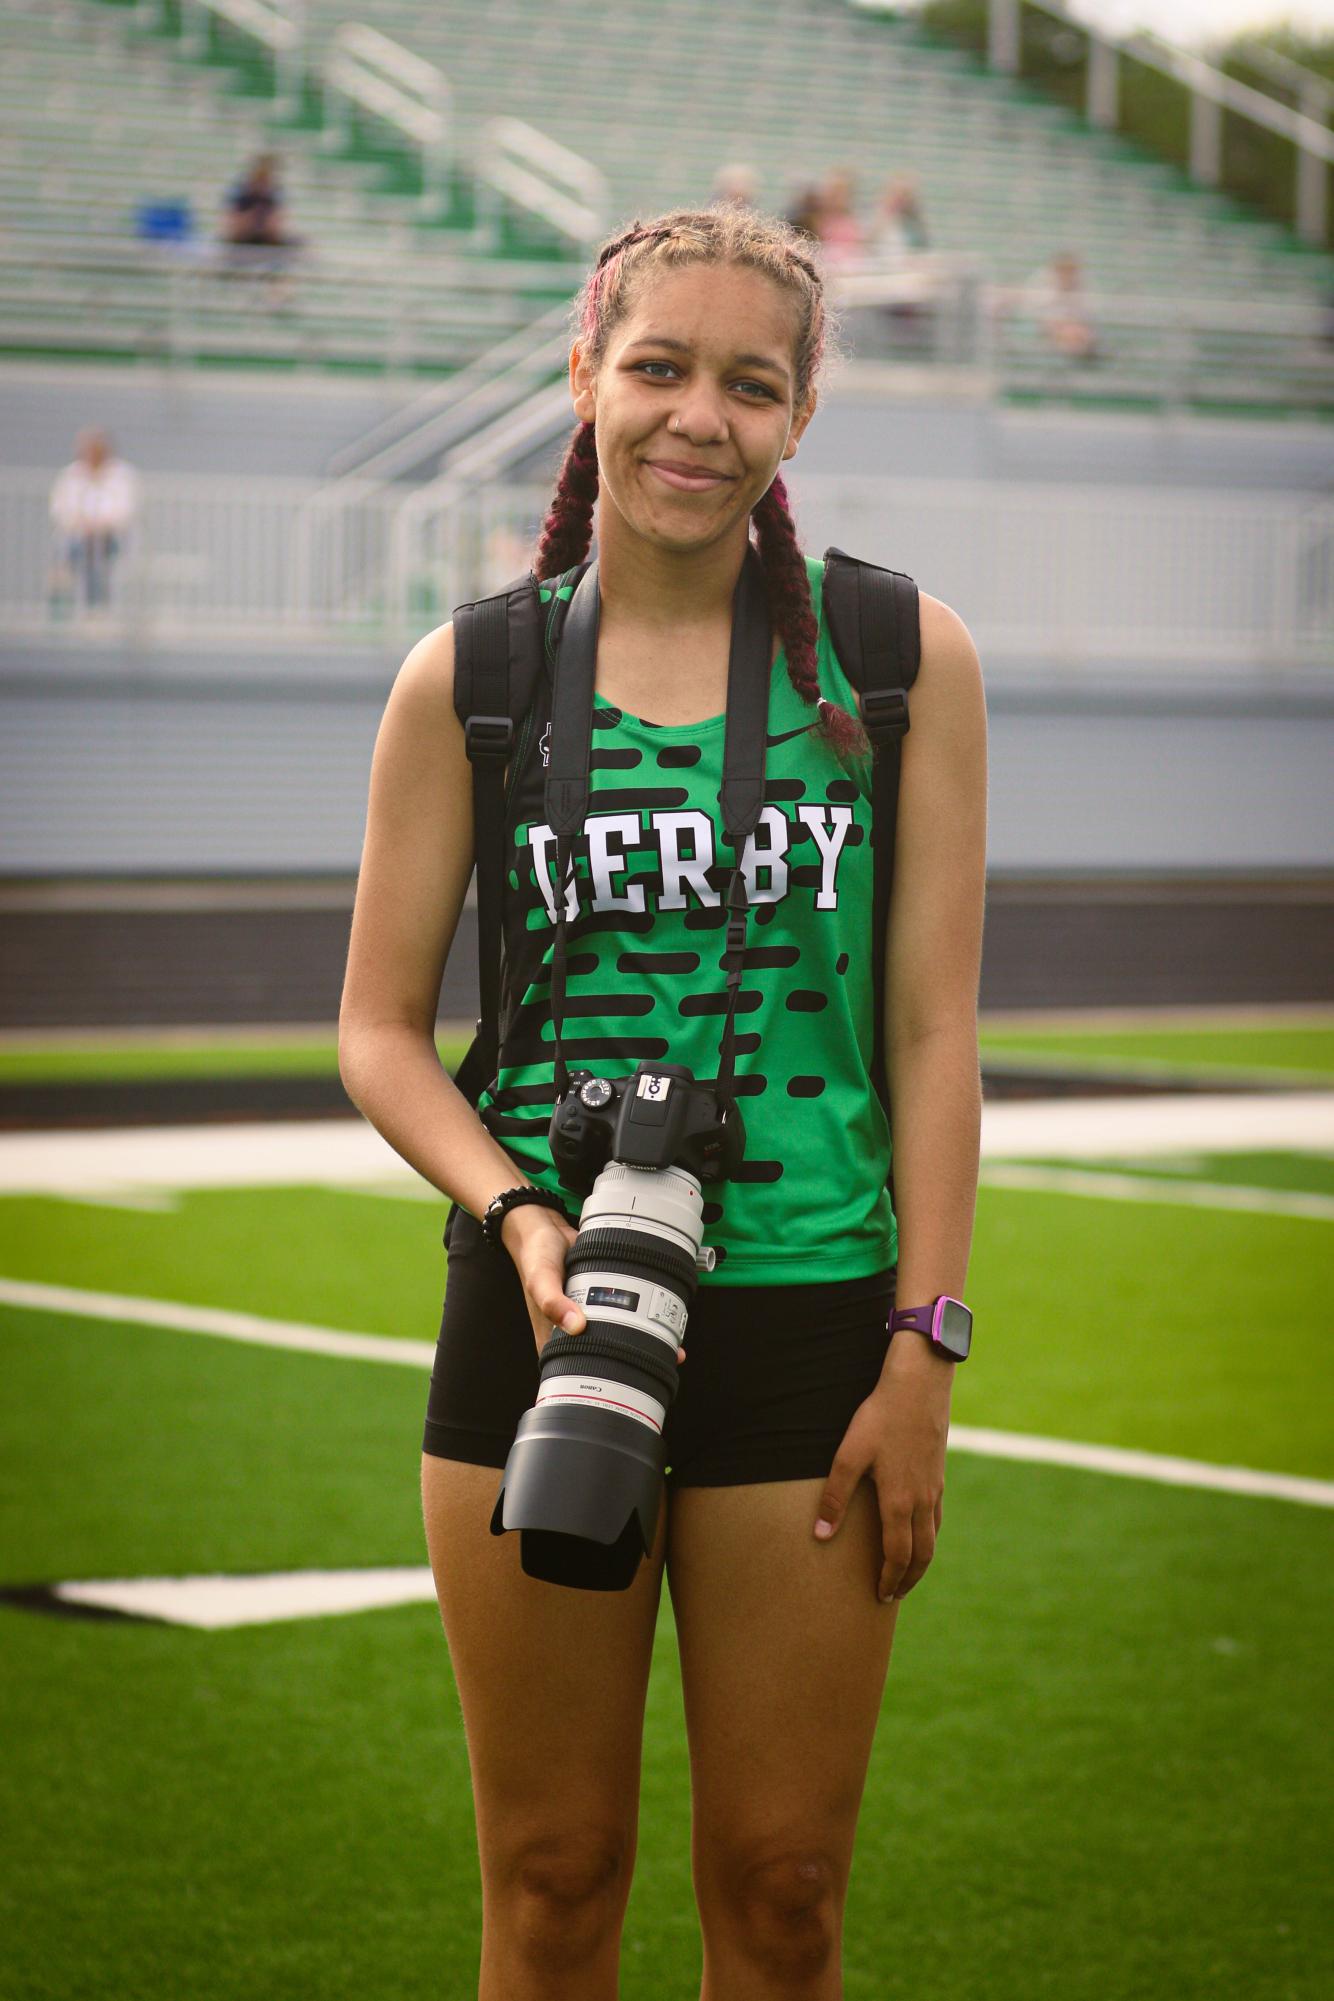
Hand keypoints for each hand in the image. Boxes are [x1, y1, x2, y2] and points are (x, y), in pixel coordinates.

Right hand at [499, 1203, 687, 1368]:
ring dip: (645, 1338)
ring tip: (671, 1344)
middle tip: (665, 1359)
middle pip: (608, 1355)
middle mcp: (573, 1332)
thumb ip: (552, 1301)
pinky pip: (624, 1309)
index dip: (606, 1381)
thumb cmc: (535, 1256)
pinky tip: (657, 1315)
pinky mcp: (603, 1296)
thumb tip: (576, 1325)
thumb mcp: (540, 1279)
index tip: (634, 1380)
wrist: (545, 1228)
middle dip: (637, 1361)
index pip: (579, 1372)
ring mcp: (590, 1315)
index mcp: (554, 1340)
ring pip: (620, 1333)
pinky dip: (640, 1312)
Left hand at [813, 1338, 950, 1601]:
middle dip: (907, 1580)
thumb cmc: (880, 1418)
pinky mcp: (939, 1474)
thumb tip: (821, 1535)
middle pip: (921, 1555)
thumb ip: (835, 1496)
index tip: (880, 1596)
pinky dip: (930, 1537)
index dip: (889, 1580)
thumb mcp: (849, 1454)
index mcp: (899, 1502)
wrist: (918, 1386)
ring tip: (907, 1573)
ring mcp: (935, 1489)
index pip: (897, 1556)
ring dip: (921, 1561)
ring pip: (933, 1538)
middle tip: (893, 1595)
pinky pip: (938, 1518)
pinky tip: (920, 1533)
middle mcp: (922, 1502)